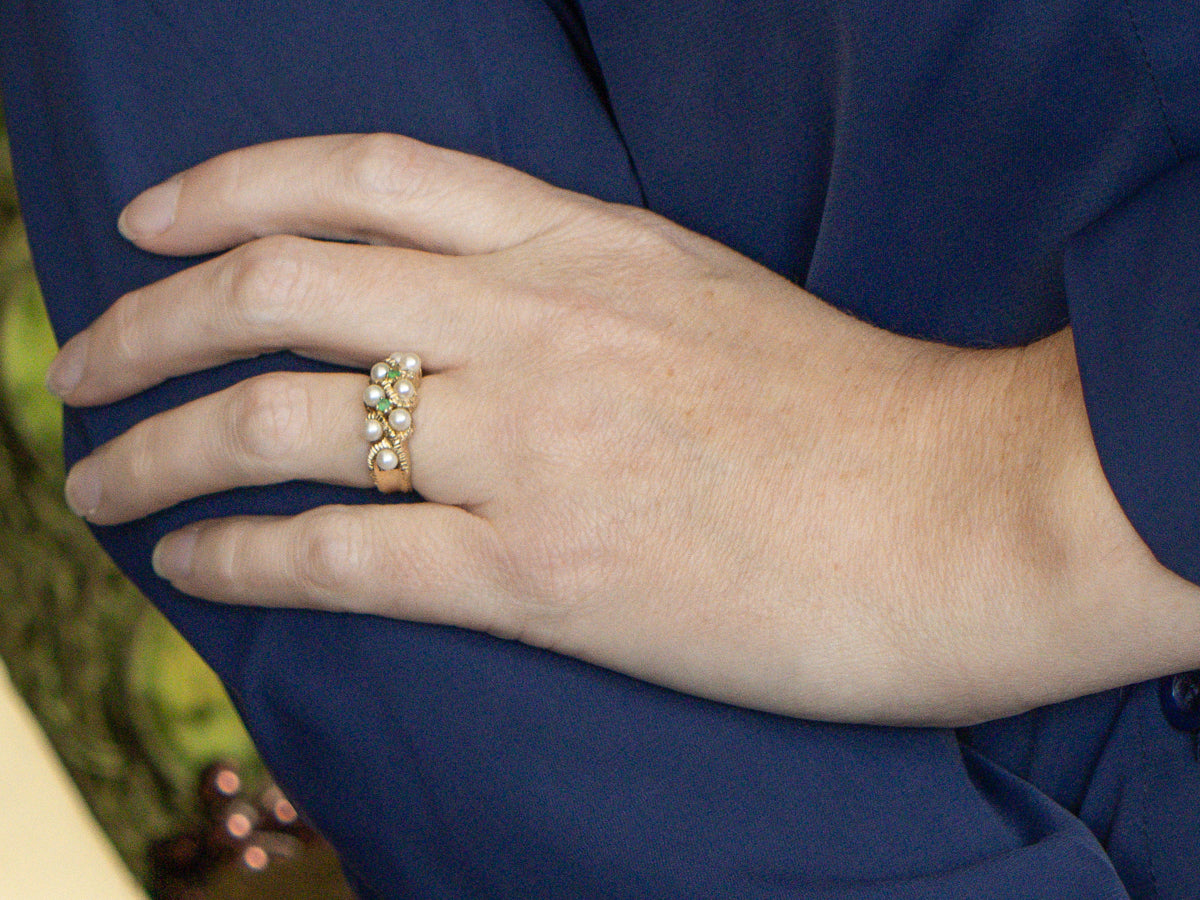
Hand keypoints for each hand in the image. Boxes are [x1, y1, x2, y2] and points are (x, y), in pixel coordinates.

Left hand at [48, 135, 1199, 724]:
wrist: (962, 510)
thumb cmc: (852, 415)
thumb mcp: (701, 299)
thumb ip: (577, 296)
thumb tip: (469, 326)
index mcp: (581, 243)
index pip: (364, 174)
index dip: (230, 185)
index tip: (152, 222)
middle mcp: (535, 322)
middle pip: (280, 285)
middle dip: (148, 322)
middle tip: (82, 366)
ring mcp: (532, 442)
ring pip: (278, 419)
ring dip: (159, 450)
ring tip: (99, 484)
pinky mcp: (545, 573)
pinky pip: (340, 553)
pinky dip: (240, 557)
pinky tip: (192, 566)